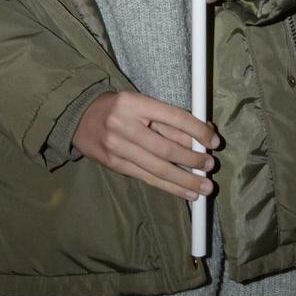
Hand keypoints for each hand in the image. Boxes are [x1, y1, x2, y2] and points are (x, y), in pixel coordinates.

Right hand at [73, 90, 217, 201]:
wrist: (81, 118)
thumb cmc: (119, 109)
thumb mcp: (142, 104)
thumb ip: (169, 121)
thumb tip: (201, 135)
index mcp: (134, 103)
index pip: (173, 117)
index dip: (197, 131)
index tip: (214, 141)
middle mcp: (124, 125)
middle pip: (165, 147)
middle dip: (192, 159)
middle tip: (210, 166)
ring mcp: (118, 148)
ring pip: (157, 168)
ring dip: (185, 180)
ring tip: (204, 187)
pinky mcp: (116, 166)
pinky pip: (148, 178)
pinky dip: (170, 187)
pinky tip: (187, 193)